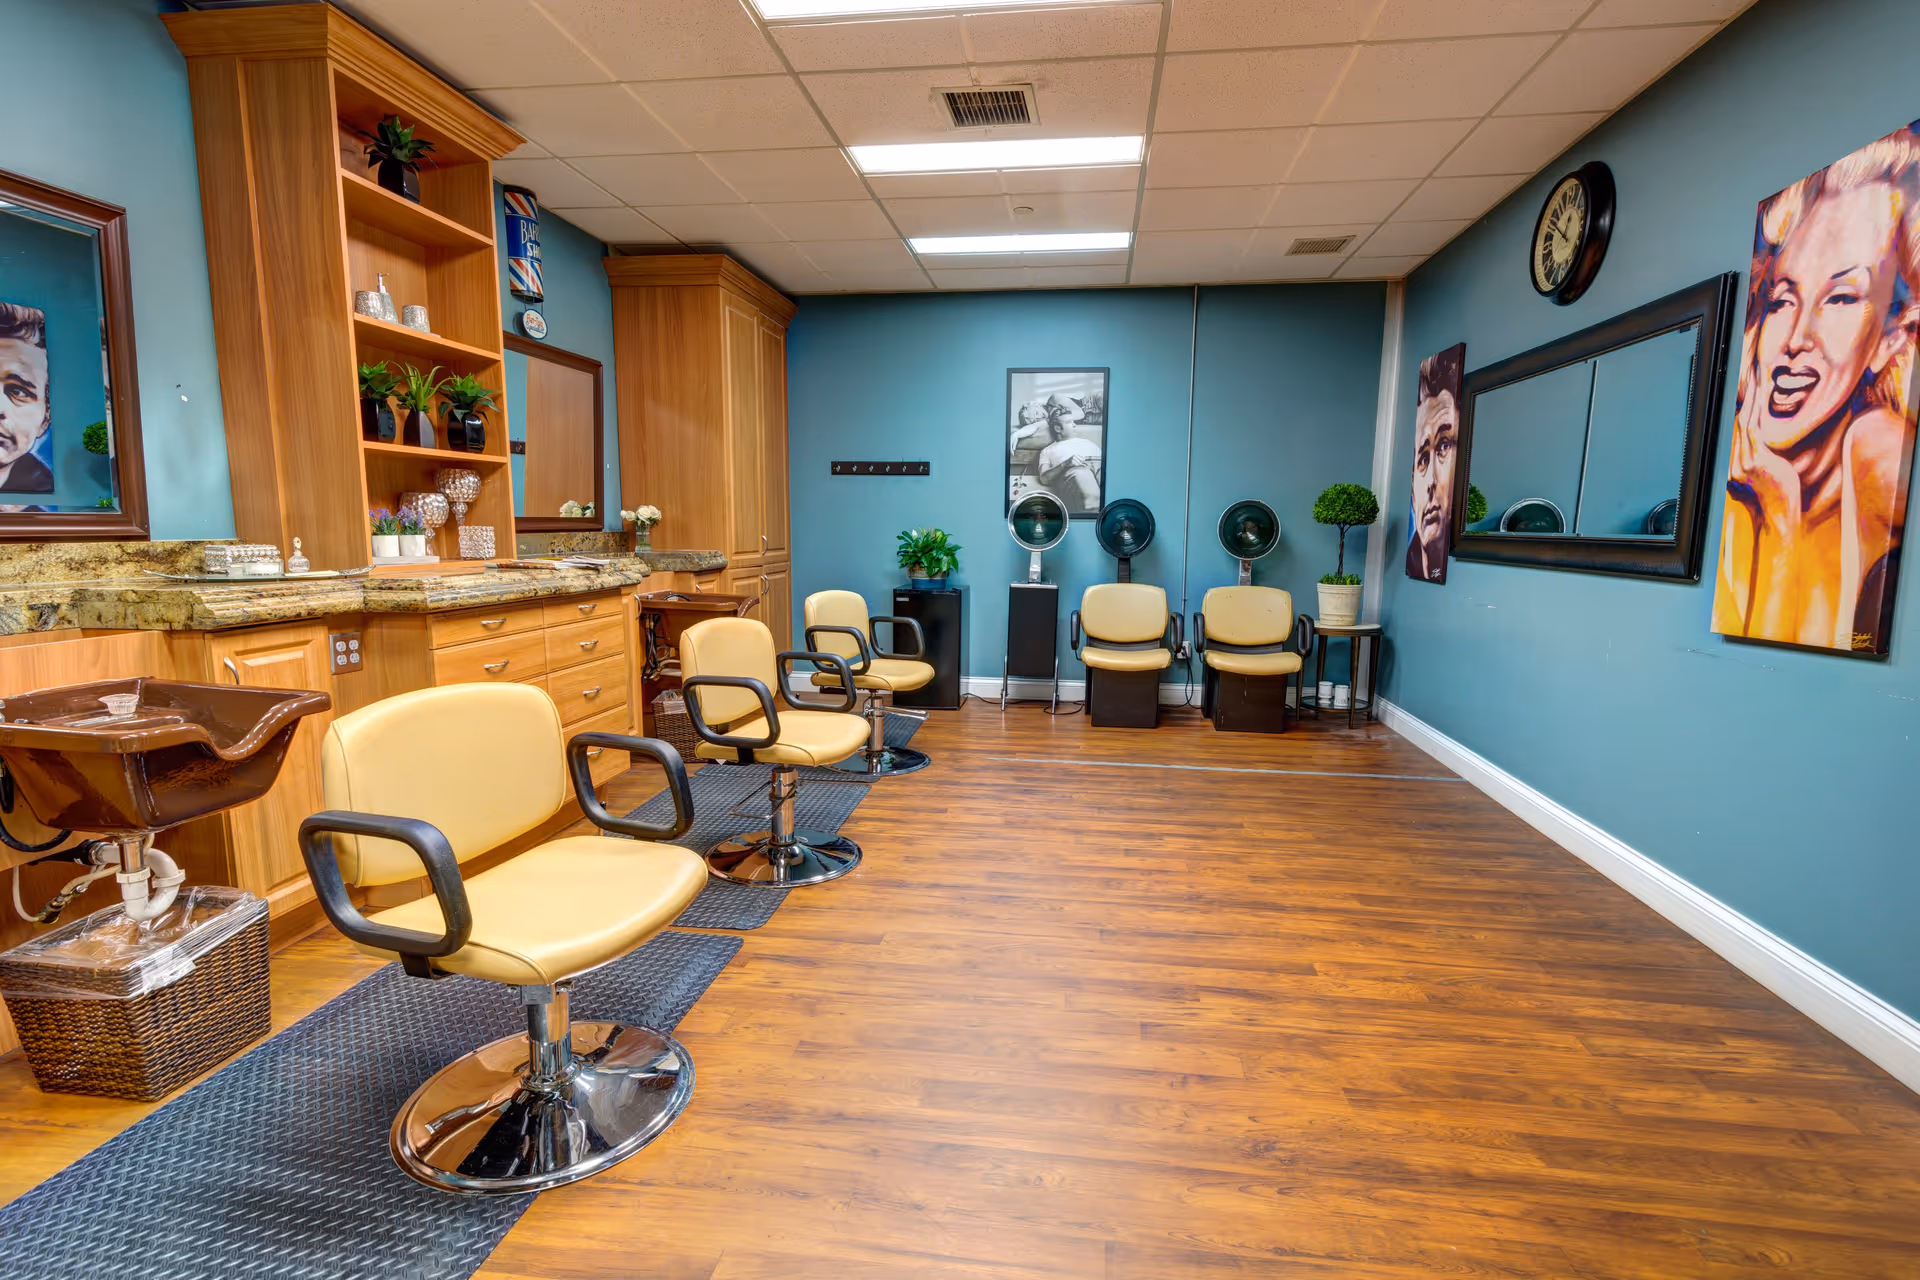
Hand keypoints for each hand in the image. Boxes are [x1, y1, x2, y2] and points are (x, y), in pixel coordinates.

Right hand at [1727, 379, 1800, 538]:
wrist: (1781, 517)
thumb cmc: (1781, 498)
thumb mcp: (1771, 474)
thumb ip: (1766, 458)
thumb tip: (1776, 445)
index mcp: (1736, 462)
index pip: (1739, 427)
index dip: (1745, 404)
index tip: (1752, 386)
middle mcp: (1734, 460)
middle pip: (1738, 418)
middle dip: (1746, 394)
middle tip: (1751, 370)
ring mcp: (1742, 460)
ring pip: (1744, 419)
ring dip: (1751, 395)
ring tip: (1759, 374)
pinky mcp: (1754, 460)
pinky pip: (1753, 428)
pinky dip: (1756, 409)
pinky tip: (1761, 394)